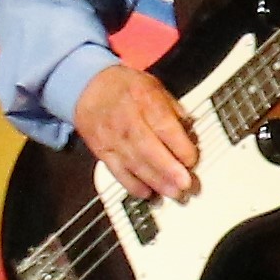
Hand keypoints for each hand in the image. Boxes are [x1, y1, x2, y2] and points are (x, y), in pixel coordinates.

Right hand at [77, 63, 201, 203]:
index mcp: (144, 100)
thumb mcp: (154, 86)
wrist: (87, 87)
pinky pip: (117, 171)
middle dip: (169, 169)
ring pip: (135, 163)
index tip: (192, 160)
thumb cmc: (125, 87)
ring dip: (155, 181)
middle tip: (185, 184)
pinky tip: (147, 192)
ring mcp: (113, 137)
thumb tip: (190, 130)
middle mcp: (127, 119)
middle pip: (149, 149)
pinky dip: (132, 184)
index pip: (165, 127)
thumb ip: (173, 109)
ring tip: (172, 193)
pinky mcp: (102, 151)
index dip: (180, 147)